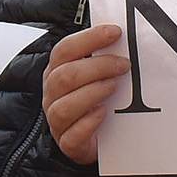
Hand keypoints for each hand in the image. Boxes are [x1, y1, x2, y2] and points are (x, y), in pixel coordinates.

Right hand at [42, 23, 127, 164]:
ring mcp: (57, 120)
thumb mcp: (98, 76)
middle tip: (124, 65)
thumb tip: (124, 36)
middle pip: (64, 76)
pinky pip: (72, 135)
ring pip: (64, 106)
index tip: (115, 32)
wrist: (100, 140)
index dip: (89, 38)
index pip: (64, 50)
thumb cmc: (99, 102)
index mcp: (57, 72)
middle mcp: (53, 95)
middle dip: (97, 67)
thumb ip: (104, 57)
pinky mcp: (68, 143)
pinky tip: (103, 113)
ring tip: (114, 87)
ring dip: (92, 93)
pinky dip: (88, 123)